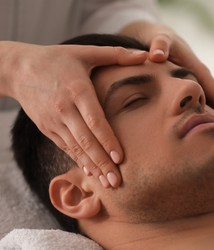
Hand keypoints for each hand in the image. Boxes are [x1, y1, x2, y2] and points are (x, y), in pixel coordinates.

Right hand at [0, 41, 147, 187]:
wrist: (18, 68)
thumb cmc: (56, 59)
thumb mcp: (85, 51)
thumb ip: (116, 54)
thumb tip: (146, 55)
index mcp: (76, 90)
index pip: (94, 120)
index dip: (107, 140)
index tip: (121, 158)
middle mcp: (64, 109)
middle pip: (86, 140)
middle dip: (103, 162)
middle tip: (118, 182)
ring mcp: (53, 121)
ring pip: (76, 148)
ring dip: (93, 167)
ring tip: (108, 185)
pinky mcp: (47, 128)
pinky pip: (66, 147)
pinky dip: (79, 161)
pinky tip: (91, 173)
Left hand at [119, 21, 213, 136]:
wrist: (156, 38)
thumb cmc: (158, 40)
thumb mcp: (159, 39)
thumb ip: (159, 45)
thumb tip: (157, 56)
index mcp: (199, 71)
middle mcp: (202, 80)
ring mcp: (196, 87)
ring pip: (211, 109)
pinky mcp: (188, 91)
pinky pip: (199, 108)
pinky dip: (204, 121)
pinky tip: (202, 137)